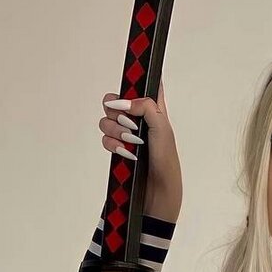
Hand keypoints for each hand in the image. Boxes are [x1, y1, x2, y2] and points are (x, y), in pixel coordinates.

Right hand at [99, 79, 182, 220]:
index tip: (130, 84)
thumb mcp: (162, 127)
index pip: (142, 85)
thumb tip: (125, 101)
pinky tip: (126, 152)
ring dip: (116, 130)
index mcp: (153, 109)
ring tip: (131, 141)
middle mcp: (138, 119)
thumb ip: (145, 106)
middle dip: (117, 111)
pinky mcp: (118, 149)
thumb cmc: (166, 160)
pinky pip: (105, 139)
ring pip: (106, 120)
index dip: (134, 81)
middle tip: (130, 123)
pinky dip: (113, 145)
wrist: (158, 190)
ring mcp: (126, 134)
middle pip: (114, 101)